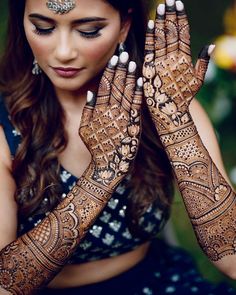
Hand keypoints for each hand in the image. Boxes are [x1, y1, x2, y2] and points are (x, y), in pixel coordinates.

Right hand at [79, 53, 141, 189]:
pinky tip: (141, 80)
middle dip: (120, 69)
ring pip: (126, 93)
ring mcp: (123, 117)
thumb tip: (91, 92)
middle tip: (123, 53)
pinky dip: (138, 92)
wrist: (107, 167)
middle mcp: (111, 111)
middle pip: (116, 86)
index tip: (113, 59)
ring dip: (129, 76)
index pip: (105, 86)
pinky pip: (136, 106)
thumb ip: (88, 110)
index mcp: (99, 111)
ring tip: (132, 62)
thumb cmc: (95, 149)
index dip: (109, 71)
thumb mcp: (85, 130)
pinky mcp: (133, 124)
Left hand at [143, 0, 212, 132]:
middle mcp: (173, 60)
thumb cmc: (184, 97)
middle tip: (168, 1)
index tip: (178, 5)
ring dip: (161, 22)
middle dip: (170, 16)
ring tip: (161, 8)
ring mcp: (160, 65)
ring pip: (161, 40)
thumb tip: (209, 46)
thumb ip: (202, 63)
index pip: (183, 34)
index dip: (181, 18)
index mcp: (185, 60)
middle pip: (172, 33)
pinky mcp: (149, 71)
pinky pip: (149, 51)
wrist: (170, 113)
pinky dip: (150, 38)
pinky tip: (151, 25)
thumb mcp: (197, 80)